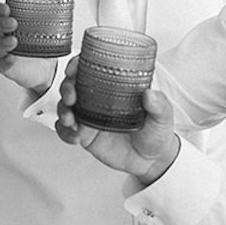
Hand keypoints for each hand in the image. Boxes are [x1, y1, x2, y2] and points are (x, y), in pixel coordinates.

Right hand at [0, 0, 52, 96]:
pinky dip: (5, 61)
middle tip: (10, 15)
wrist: (44, 65)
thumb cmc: (38, 39)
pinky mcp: (4, 66)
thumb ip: (47, 8)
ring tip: (13, 40)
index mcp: (3, 18)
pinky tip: (11, 59)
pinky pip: (0, 64)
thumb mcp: (43, 20)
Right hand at [55, 58, 180, 182]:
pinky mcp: (85, 135)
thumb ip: (159, 105)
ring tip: (71, 121)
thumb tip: (150, 93)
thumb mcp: (162, 117)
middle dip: (66, 88)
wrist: (151, 161)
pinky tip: (75, 137)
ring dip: (63, 111)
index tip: (74, 68)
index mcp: (114, 87)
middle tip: (71, 98)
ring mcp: (89, 117)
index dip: (78, 64)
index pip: (91, 68)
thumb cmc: (156, 132)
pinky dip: (65, 132)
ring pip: (65, 107)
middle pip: (73, 85)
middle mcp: (98, 99)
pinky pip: (66, 131)